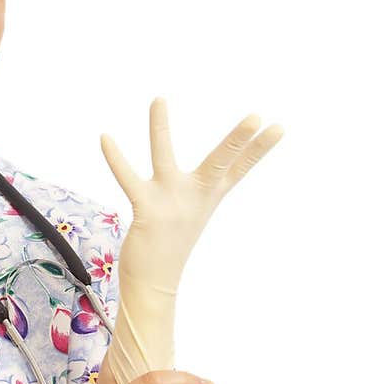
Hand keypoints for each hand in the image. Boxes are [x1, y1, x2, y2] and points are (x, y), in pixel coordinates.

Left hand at [100, 97, 284, 293]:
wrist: (154, 285)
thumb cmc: (171, 244)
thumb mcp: (192, 211)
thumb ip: (200, 189)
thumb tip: (212, 177)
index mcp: (208, 196)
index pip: (240, 168)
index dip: (260, 149)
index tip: (279, 127)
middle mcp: (194, 197)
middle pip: (220, 163)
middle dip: (238, 140)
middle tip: (255, 116)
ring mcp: (170, 202)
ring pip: (165, 158)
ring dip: (160, 128)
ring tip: (158, 99)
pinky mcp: (145, 209)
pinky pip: (128, 178)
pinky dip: (116, 158)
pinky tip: (105, 137)